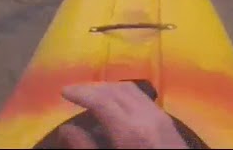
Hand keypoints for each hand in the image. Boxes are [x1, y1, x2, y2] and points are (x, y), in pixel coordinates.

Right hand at [57, 83, 186, 148]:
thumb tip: (67, 128)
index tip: (63, 92)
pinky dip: (125, 95)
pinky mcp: (169, 123)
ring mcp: (161, 118)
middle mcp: (146, 117)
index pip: (101, 100)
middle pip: (116, 90)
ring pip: (131, 90)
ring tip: (93, 97)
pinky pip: (143, 98)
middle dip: (93, 88)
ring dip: (109, 88)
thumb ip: (85, 148)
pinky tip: (117, 107)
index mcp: (130, 131)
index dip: (80, 93)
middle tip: (75, 94)